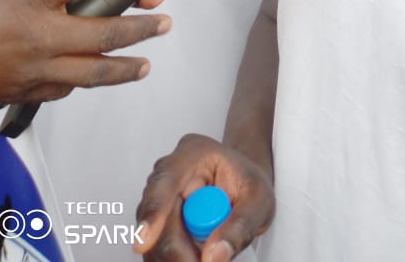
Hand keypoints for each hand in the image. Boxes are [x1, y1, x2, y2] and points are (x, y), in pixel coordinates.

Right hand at [0, 0, 170, 110]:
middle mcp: (38, 33)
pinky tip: (99, 76)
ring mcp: (34, 67)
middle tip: (164, 21)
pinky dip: (84, 82)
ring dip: (126, 67)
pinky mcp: (25, 91)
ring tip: (146, 63)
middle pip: (104, 31)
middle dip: (140, 27)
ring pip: (93, 71)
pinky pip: (64, 89)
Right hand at [136, 133, 274, 260]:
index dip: (154, 211)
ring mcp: (161, 194)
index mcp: (194, 152)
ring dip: (176, 254)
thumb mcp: (260, 201)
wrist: (243, 183)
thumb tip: (214, 256)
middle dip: (173, 247)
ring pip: (153, 235)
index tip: (144, 241)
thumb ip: (240, 226)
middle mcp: (170, 170)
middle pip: (155, 214)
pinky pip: (157, 246)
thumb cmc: (249, 184)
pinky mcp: (158, 217)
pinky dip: (175, 257)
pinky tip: (194, 254)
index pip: (166, 180)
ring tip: (204, 253)